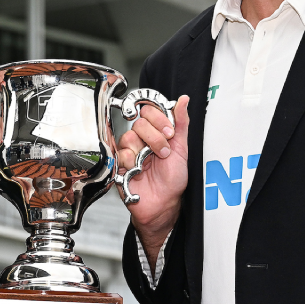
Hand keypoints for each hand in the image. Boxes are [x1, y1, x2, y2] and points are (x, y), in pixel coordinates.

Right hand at [116, 95, 189, 263]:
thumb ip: (181, 123)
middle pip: (139, 123)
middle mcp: (141, 140)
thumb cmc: (173, 180)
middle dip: (155, 136)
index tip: (170, 131)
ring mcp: (129, 152)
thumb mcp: (182, 148)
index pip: (149, 112)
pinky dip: (132, 161)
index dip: (159, 118)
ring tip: (152, 162)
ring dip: (144, 150)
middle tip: (164, 151)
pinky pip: (121, 154)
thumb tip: (184, 100)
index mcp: (155, 133)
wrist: (164, 203)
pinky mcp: (120, 164)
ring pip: (128, 137)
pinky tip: (139, 169)